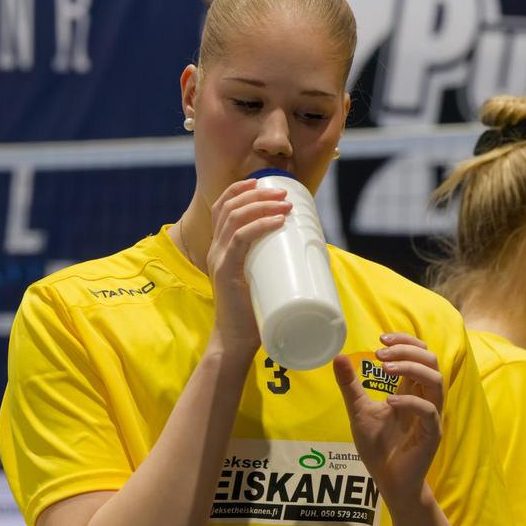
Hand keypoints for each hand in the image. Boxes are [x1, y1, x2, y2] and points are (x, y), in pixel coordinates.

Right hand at [204, 179, 291, 355]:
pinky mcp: (225, 272)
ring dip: (262, 205)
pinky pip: (239, 239)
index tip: (263, 183)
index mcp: (220, 247)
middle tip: (283, 194)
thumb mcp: (261, 279)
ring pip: (235, 218)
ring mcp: (219, 259)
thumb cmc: (253, 313)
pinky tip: (276, 221)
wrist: (236, 341)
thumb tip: (309, 248)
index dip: (240, 190)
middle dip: (257, 193)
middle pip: (229, 206)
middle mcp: (215, 249)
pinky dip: (259, 226)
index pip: (222, 207)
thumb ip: (274, 264)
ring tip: (285, 204)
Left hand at [333, 333, 443, 510]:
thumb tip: (337, 356)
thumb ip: (351, 385)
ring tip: (386, 368)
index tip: (381, 337)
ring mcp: (430, 416)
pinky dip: (410, 401)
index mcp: (411, 390)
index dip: (405, 341)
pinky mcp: (431, 434)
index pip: (419, 355)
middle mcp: (424, 398)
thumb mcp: (358, 410)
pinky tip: (389, 400)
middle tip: (381, 352)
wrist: (388, 480)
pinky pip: (429, 411)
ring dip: (411, 368)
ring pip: (436, 381)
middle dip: (408, 350)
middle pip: (431, 361)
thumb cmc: (378, 446)